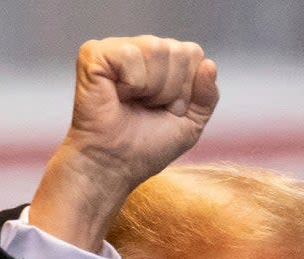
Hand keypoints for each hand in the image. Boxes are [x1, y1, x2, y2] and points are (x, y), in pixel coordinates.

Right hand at [29, 36, 218, 252]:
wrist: (114, 165)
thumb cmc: (145, 147)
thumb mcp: (190, 125)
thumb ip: (207, 96)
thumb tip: (209, 64)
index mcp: (161, 61)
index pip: (193, 53)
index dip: (187, 89)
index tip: (166, 110)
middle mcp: (140, 49)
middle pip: (179, 50)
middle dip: (171, 89)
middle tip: (147, 108)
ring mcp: (116, 49)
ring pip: (157, 48)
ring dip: (152, 88)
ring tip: (133, 103)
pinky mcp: (94, 53)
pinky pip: (130, 54)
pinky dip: (131, 83)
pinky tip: (117, 95)